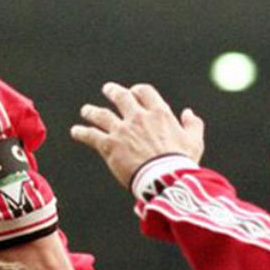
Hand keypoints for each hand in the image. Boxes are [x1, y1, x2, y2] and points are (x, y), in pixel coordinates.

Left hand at [70, 82, 204, 187]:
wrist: (164, 179)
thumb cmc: (181, 162)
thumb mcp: (194, 141)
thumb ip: (193, 125)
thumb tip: (189, 113)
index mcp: (159, 113)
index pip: (145, 92)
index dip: (138, 90)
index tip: (134, 92)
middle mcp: (138, 117)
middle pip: (121, 97)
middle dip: (113, 91)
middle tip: (108, 90)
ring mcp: (121, 130)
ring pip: (101, 115)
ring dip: (91, 111)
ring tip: (85, 110)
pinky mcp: (109, 145)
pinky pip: (90, 135)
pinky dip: (81, 132)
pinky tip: (75, 132)